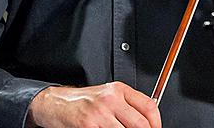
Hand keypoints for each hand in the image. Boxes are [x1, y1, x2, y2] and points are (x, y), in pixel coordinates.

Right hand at [27, 82, 161, 127]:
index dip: (157, 123)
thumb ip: (128, 105)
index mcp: (119, 90)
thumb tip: (148, 120)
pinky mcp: (89, 125)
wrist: (56, 103)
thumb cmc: (83, 101)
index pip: (149, 106)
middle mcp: (111, 99)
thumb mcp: (108, 96)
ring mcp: (100, 113)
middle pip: (141, 124)